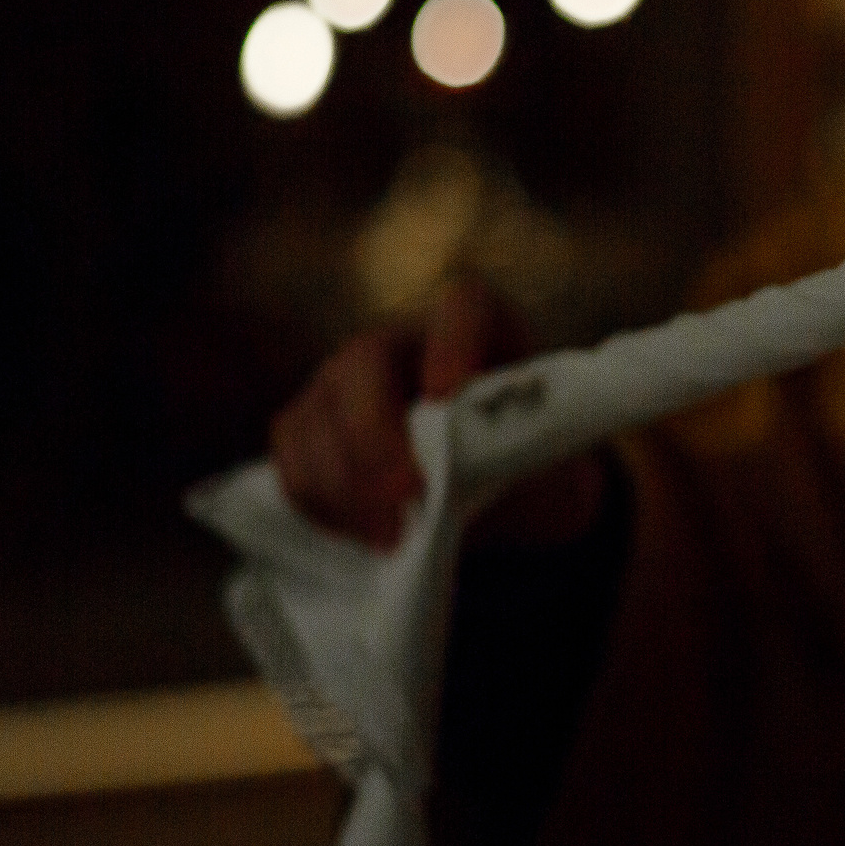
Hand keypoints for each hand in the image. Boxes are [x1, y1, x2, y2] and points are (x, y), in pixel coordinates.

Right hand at [271, 276, 605, 551]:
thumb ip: (531, 461)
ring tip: (390, 538)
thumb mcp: (553, 465)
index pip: (464, 307)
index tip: (448, 391)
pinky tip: (361, 535)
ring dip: (344, 482)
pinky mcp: (311, 428)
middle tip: (405, 494)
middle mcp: (403, 342)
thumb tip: (498, 470)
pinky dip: (319, 501)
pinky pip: (292, 458)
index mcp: (478, 328)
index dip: (452, 343)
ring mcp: (346, 382)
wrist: (499, 493)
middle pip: (365, 361)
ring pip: (316, 415)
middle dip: (375, 434)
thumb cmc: (528, 465)